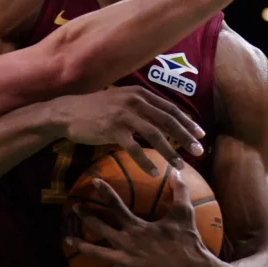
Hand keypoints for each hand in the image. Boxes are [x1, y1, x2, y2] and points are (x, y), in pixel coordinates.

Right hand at [51, 86, 204, 174]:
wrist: (67, 112)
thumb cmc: (96, 109)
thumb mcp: (122, 101)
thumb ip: (141, 107)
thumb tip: (162, 121)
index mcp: (140, 94)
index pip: (170, 108)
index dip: (187, 122)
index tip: (200, 134)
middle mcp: (135, 101)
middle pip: (167, 121)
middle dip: (186, 137)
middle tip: (199, 151)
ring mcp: (124, 115)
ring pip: (154, 135)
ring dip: (170, 151)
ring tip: (181, 165)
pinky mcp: (112, 129)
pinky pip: (134, 148)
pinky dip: (146, 161)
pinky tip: (155, 172)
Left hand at [65, 170, 212, 266]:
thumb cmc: (187, 241)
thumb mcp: (184, 214)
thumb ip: (179, 192)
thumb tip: (178, 171)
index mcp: (137, 227)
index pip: (116, 206)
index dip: (105, 192)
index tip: (94, 182)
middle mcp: (127, 243)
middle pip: (100, 228)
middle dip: (86, 217)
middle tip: (76, 208)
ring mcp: (126, 261)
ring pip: (98, 253)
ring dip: (82, 246)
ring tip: (68, 239)